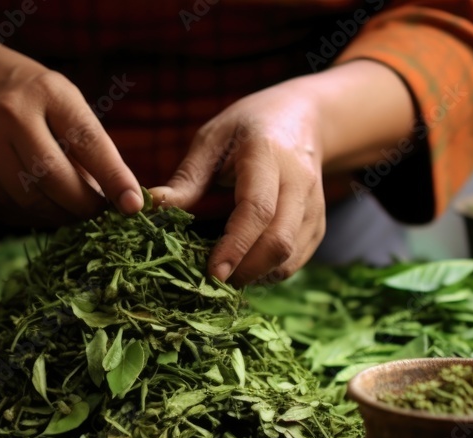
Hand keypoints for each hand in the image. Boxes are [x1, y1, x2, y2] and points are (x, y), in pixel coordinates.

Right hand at [0, 11, 142, 223]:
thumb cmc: (27, 91)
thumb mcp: (60, 98)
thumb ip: (86, 142)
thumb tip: (113, 196)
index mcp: (49, 92)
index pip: (90, 142)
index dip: (114, 178)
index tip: (133, 205)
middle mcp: (14, 114)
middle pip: (57, 179)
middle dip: (84, 205)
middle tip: (98, 212)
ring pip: (31, 197)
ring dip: (59, 212)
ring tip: (73, 210)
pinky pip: (8, 200)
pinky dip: (32, 207)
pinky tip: (42, 200)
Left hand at [151, 83, 326, 286]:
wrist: (300, 118)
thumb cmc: (246, 127)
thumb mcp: (211, 140)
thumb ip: (187, 179)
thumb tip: (153, 209)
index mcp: (268, 156)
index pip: (257, 210)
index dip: (235, 246)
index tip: (211, 273)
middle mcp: (299, 182)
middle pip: (279, 240)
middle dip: (245, 270)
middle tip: (211, 283)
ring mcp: (314, 205)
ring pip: (291, 256)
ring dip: (257, 275)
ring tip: (226, 275)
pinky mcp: (319, 223)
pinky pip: (297, 260)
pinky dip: (270, 273)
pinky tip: (246, 268)